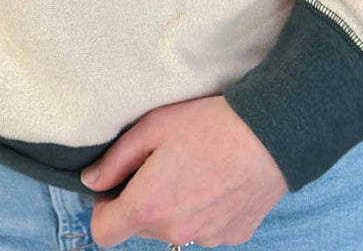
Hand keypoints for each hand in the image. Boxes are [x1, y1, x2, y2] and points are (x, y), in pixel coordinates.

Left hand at [81, 95, 286, 248]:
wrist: (271, 134)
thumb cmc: (208, 124)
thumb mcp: (152, 127)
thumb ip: (115, 159)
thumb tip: (91, 181)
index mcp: (149, 205)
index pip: (103, 232)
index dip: (102, 208)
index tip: (116, 184)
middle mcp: (175, 231)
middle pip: (140, 227)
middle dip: (142, 201)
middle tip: (160, 163)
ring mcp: (207, 238)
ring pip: (174, 229)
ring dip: (173, 208)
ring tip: (193, 168)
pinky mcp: (233, 236)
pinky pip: (205, 229)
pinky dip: (203, 211)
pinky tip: (216, 180)